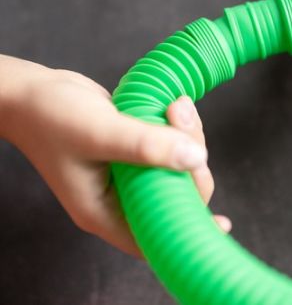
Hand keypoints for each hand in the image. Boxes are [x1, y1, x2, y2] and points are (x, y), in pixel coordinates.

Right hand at [0, 56, 230, 256]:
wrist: (34, 92)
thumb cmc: (53, 117)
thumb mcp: (100, 132)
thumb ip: (146, 147)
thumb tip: (195, 158)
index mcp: (105, 211)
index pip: (156, 235)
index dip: (189, 232)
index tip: (221, 223)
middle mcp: (119, 197)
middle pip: (174, 193)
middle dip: (190, 158)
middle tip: (181, 118)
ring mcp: (127, 172)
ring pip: (174, 165)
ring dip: (186, 135)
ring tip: (177, 105)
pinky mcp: (132, 149)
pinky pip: (166, 145)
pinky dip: (176, 127)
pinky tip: (174, 106)